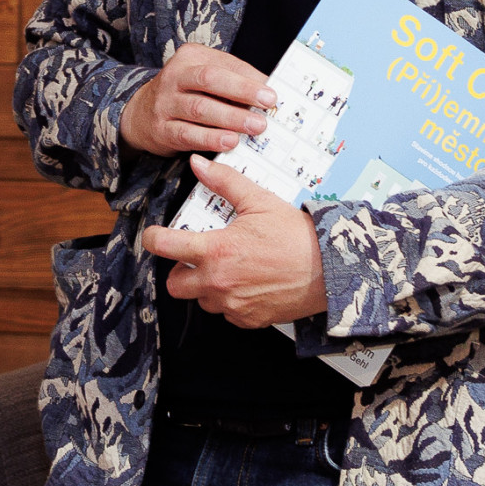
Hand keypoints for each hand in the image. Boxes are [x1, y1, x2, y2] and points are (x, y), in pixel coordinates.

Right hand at [119, 43, 276, 157]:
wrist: (140, 114)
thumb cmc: (185, 93)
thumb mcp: (204, 76)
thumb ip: (234, 78)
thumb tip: (270, 89)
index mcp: (190, 57)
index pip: (223, 64)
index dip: (249, 78)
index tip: (273, 92)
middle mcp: (174, 76)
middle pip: (209, 79)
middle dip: (241, 91)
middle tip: (268, 104)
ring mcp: (165, 103)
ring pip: (199, 108)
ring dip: (231, 118)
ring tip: (255, 127)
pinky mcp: (161, 129)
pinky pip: (187, 134)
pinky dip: (210, 139)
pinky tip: (229, 142)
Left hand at [142, 155, 328, 326]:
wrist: (331, 270)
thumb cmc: (298, 237)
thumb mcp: (259, 201)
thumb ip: (225, 182)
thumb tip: (200, 165)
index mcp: (216, 251)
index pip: (164, 247)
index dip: (152, 239)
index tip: (154, 236)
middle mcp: (219, 282)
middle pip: (175, 285)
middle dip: (180, 271)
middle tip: (196, 257)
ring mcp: (233, 304)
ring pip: (201, 300)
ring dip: (206, 286)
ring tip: (228, 268)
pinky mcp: (249, 319)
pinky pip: (226, 313)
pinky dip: (230, 300)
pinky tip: (246, 282)